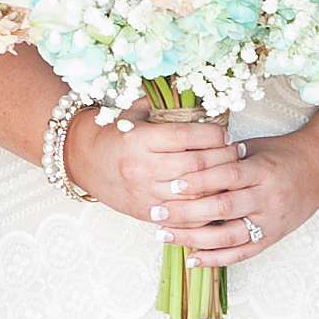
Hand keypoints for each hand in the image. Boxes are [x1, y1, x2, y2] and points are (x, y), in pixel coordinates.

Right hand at [66, 109, 229, 225]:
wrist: (81, 160)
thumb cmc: (114, 134)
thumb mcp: (135, 113)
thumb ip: (165, 107)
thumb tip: (205, 101)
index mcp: (140, 140)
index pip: (188, 137)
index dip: (214, 136)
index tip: (226, 135)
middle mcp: (142, 168)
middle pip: (196, 167)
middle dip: (223, 160)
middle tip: (237, 154)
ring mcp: (144, 194)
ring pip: (193, 195)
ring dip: (218, 186)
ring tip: (231, 177)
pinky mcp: (145, 213)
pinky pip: (182, 217)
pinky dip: (203, 211)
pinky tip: (215, 201)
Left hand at [154, 120, 318, 267]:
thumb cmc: (283, 154)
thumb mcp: (254, 147)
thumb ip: (223, 156)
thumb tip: (183, 160)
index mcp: (262, 170)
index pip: (225, 176)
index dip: (196, 181)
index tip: (170, 184)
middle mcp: (268, 198)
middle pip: (222, 208)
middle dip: (185, 212)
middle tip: (156, 211)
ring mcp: (271, 221)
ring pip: (228, 236)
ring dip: (193, 238)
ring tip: (164, 235)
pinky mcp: (272, 238)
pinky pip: (241, 254)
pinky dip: (215, 259)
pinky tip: (191, 259)